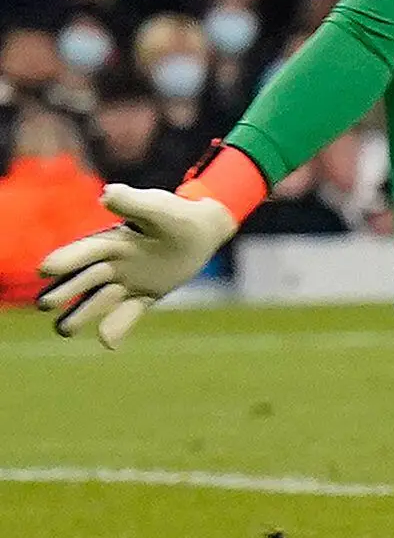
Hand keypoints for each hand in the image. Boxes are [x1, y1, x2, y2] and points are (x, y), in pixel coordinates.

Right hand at [35, 180, 243, 348]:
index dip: (66, 259)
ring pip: (98, 302)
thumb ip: (133, 203)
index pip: (84, 252)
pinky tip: (109, 343)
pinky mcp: (144, 295)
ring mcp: (127, 282)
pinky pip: (128, 313)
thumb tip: (107, 194)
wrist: (203, 230)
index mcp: (112, 241)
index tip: (45, 269)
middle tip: (46, 303)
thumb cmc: (178, 214)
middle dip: (63, 292)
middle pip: (83, 280)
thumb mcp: (158, 207)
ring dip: (81, 315)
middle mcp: (113, 264)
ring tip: (64, 330)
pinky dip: (118, 327)